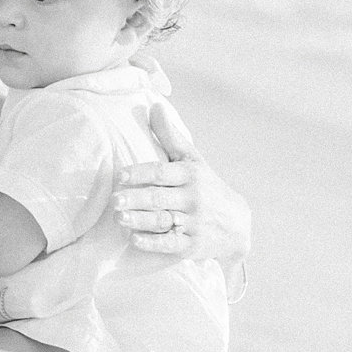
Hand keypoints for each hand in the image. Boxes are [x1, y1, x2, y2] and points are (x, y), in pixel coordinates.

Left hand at [113, 101, 251, 261]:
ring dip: (140, 220)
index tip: (121, 175)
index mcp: (191, 175)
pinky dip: (153, 243)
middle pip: (160, 198)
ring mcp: (194, 223)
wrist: (237, 224)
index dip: (141, 173)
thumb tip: (155, 106)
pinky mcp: (193, 245)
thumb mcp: (193, 161)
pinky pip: (171, 245)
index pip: (163, 172)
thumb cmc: (206, 186)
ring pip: (163, 221)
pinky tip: (135, 240)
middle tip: (114, 199)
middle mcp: (193, 198)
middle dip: (136, 198)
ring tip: (118, 218)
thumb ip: (171, 137)